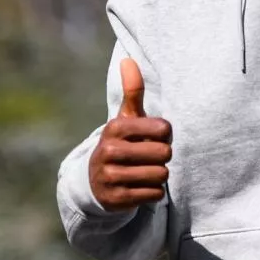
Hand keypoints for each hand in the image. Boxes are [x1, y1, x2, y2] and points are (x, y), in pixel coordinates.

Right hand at [88, 58, 172, 211]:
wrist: (95, 182)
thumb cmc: (121, 144)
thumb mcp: (125, 119)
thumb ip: (132, 92)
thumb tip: (129, 60)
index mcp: (115, 127)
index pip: (164, 129)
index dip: (165, 135)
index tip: (152, 137)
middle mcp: (109, 150)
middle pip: (164, 153)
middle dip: (162, 157)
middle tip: (148, 157)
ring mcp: (111, 176)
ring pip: (161, 175)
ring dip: (159, 175)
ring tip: (144, 171)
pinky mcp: (116, 199)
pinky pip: (155, 194)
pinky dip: (153, 192)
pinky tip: (140, 187)